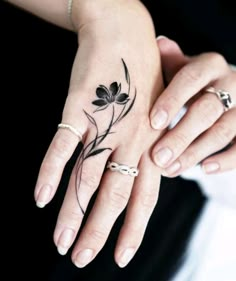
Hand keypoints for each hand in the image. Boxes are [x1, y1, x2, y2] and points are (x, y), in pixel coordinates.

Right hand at [34, 1, 163, 267]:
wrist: (125, 35)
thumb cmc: (141, 79)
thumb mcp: (156, 118)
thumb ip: (145, 152)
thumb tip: (139, 182)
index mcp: (150, 145)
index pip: (144, 198)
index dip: (132, 230)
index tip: (120, 258)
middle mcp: (130, 141)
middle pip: (114, 196)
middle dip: (97, 232)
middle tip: (81, 259)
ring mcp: (105, 125)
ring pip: (87, 177)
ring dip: (71, 212)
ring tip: (59, 242)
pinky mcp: (79, 108)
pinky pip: (63, 145)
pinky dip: (50, 171)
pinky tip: (39, 197)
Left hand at [150, 37, 235, 175]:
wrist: (221, 91)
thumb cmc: (191, 83)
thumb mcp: (181, 69)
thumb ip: (170, 62)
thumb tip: (159, 43)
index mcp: (209, 65)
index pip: (190, 79)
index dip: (172, 100)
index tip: (153, 123)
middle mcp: (230, 83)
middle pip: (206, 110)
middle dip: (180, 136)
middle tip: (157, 158)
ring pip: (222, 132)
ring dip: (195, 153)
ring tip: (170, 170)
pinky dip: (226, 160)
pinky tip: (205, 169)